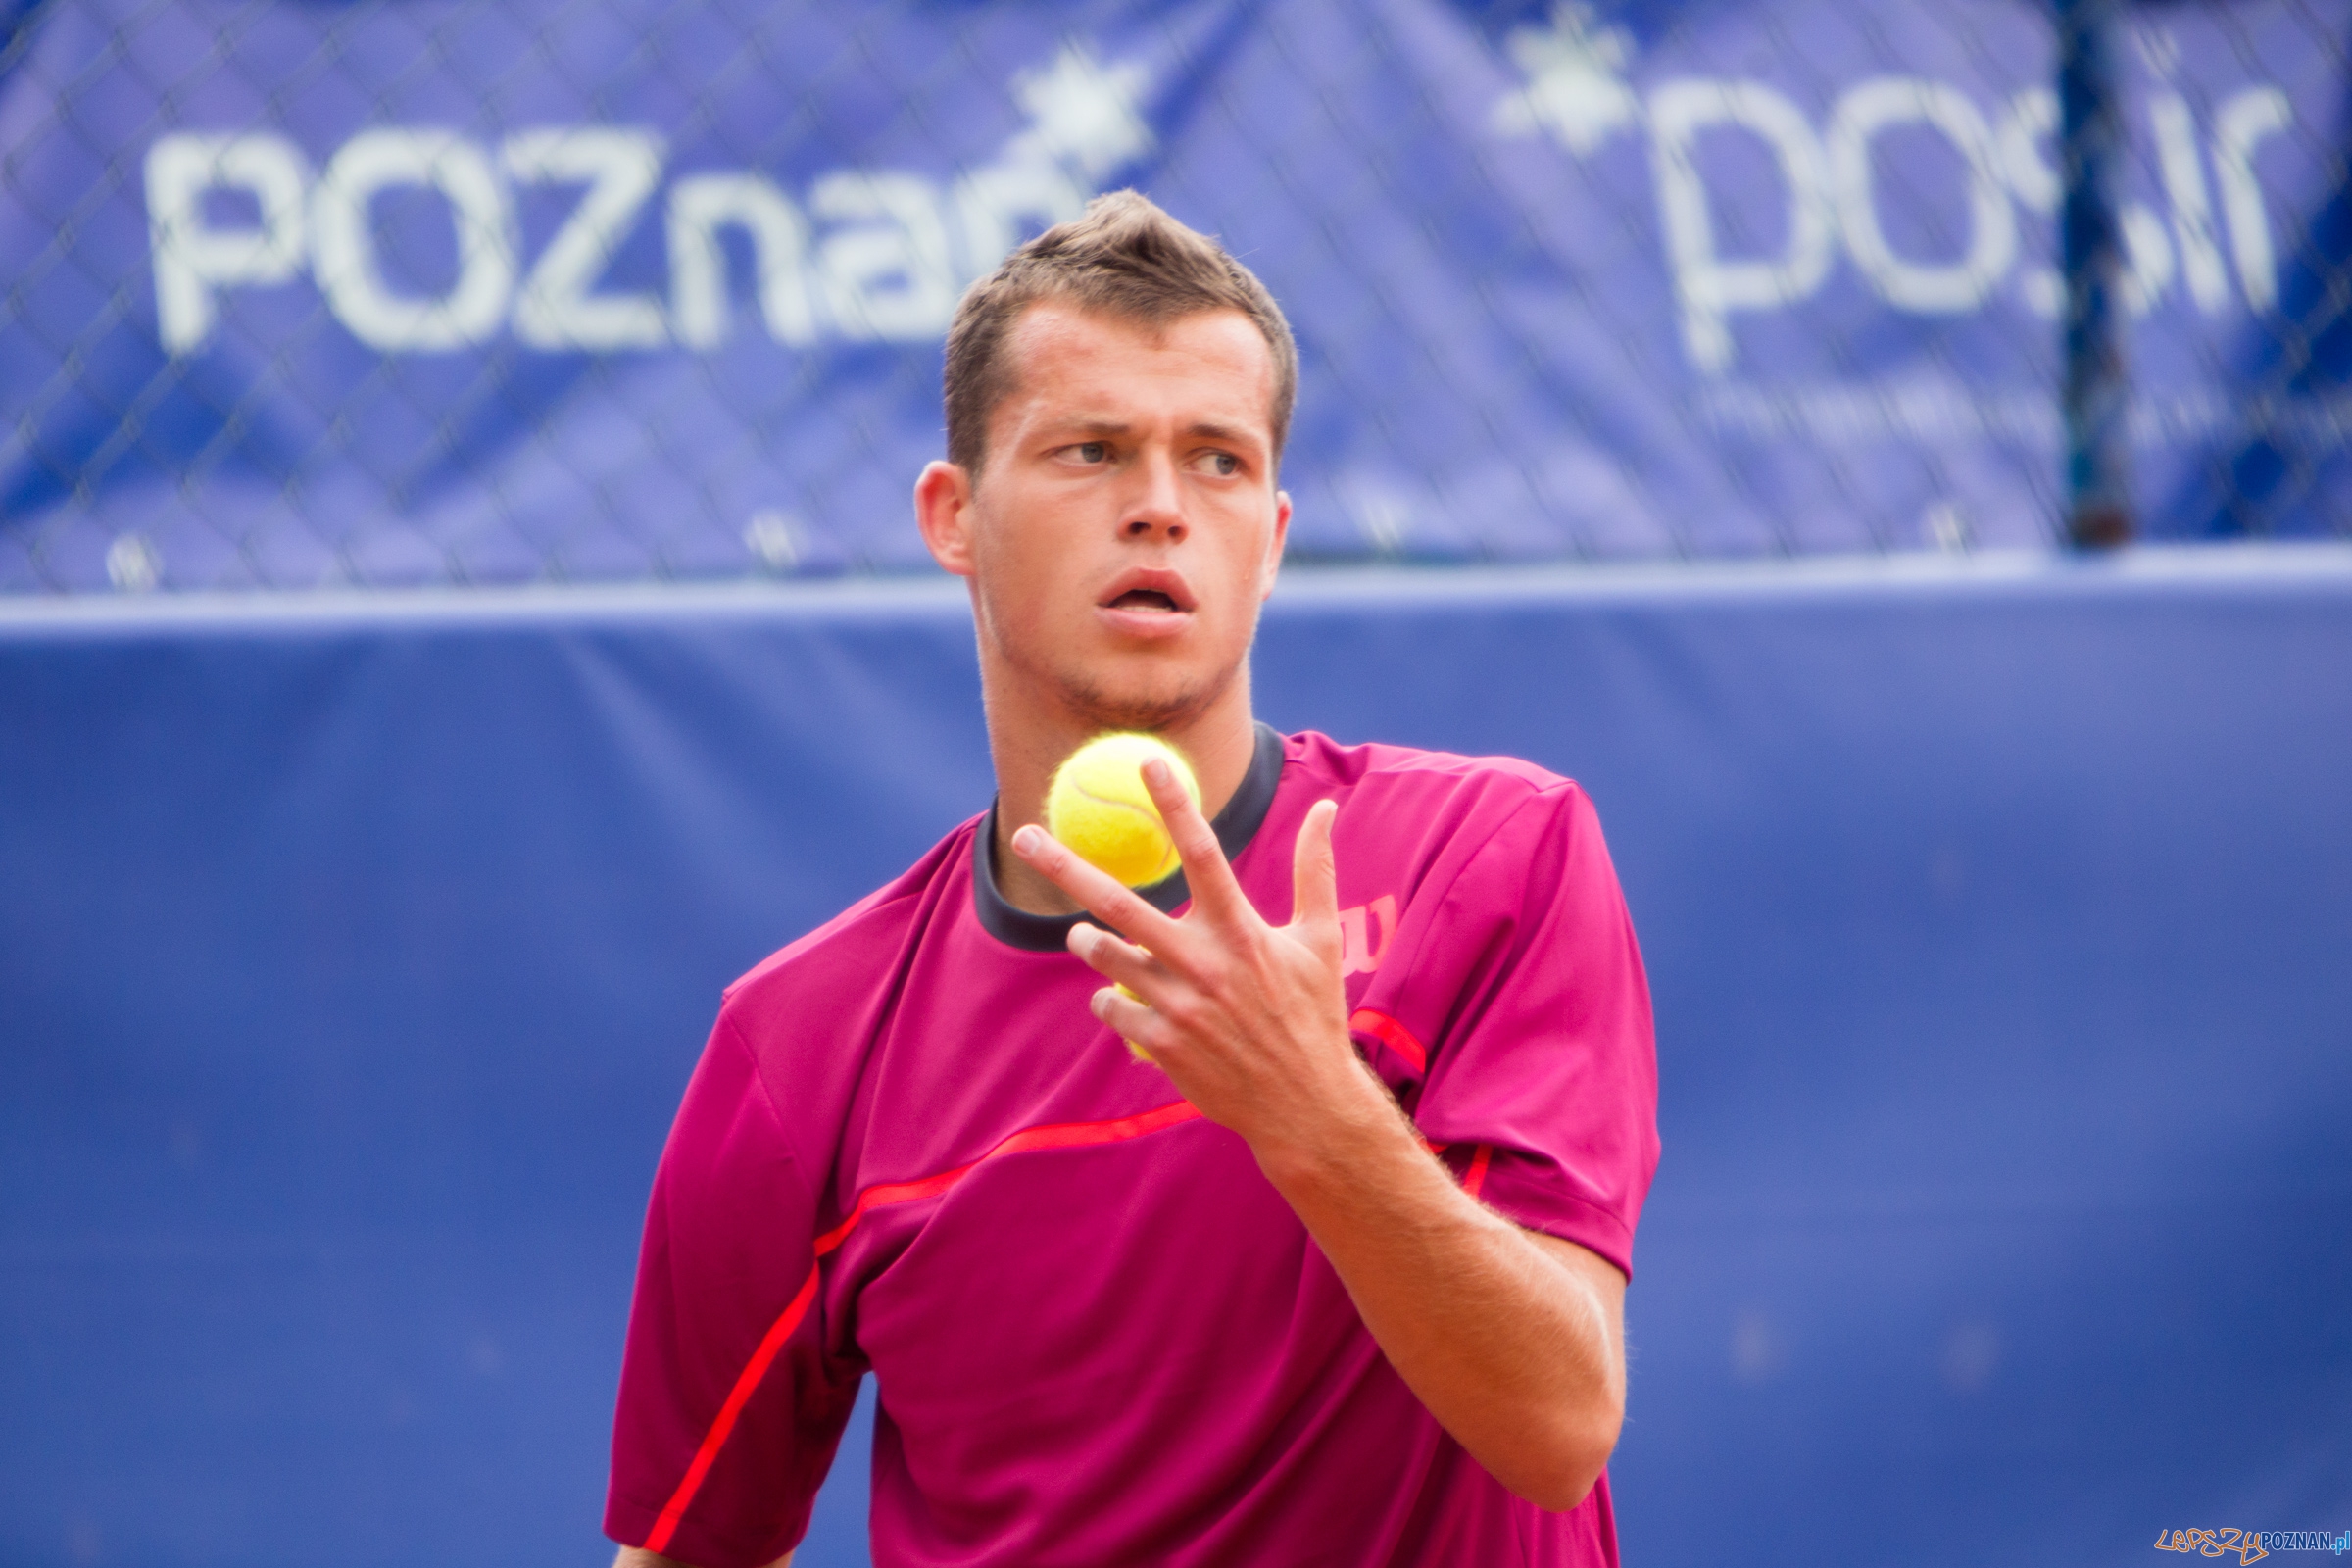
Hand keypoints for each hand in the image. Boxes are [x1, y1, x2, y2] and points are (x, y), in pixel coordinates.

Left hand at [1009, 762, 1384, 1160]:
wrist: (1304, 1106)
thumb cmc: (1314, 1015)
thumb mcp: (1319, 940)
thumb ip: (1315, 870)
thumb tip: (1325, 808)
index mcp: (1242, 931)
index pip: (1201, 852)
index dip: (1175, 804)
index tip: (1149, 763)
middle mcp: (1204, 963)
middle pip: (1120, 903)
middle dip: (1065, 865)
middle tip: (1025, 835)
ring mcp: (1177, 1006)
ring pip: (1105, 957)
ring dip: (1087, 942)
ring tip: (1083, 937)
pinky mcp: (1161, 1044)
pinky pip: (1111, 1006)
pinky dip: (1109, 997)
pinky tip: (1121, 998)